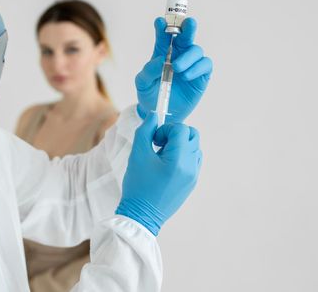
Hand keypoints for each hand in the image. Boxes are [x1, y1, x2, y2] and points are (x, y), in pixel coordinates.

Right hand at [116, 112, 201, 235]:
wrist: (142, 216)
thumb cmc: (138, 185)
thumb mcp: (137, 155)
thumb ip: (145, 131)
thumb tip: (154, 116)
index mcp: (179, 159)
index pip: (180, 129)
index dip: (165, 129)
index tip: (153, 140)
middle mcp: (191, 166)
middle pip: (192, 135)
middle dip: (175, 134)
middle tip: (158, 144)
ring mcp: (194, 175)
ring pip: (194, 147)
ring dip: (180, 145)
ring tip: (162, 156)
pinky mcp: (192, 183)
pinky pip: (194, 161)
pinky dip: (183, 156)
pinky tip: (167, 166)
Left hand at [136, 17, 212, 122]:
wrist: (161, 112)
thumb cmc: (150, 94)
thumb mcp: (142, 84)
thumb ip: (148, 71)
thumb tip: (160, 59)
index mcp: (162, 51)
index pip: (164, 34)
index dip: (163, 26)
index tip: (160, 22)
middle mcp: (178, 54)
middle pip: (186, 35)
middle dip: (187, 27)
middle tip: (188, 23)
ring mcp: (191, 63)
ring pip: (196, 50)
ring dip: (188, 57)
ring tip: (176, 68)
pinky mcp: (201, 75)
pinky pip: (205, 64)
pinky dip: (197, 68)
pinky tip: (186, 76)